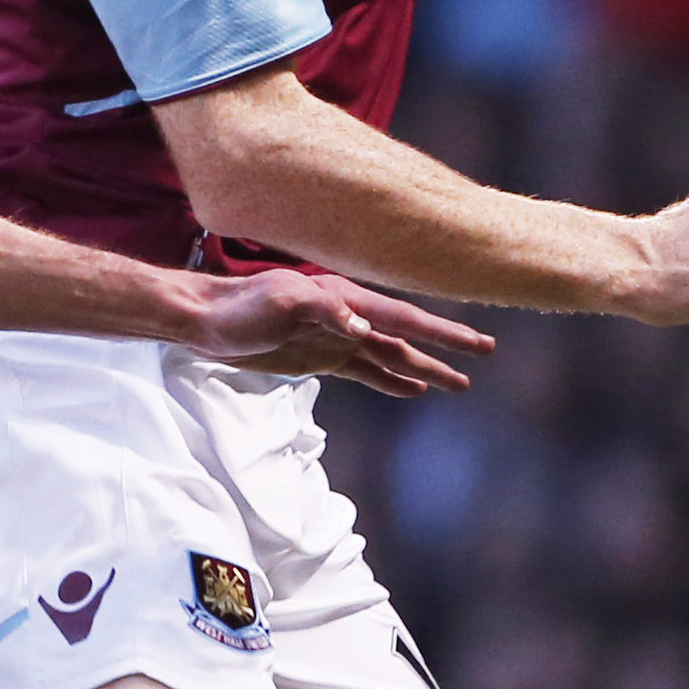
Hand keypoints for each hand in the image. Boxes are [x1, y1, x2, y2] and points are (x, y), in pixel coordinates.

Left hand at [186, 268, 492, 396]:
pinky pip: (364, 370)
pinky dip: (389, 380)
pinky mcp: (317, 357)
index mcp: (344, 298)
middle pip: (407, 336)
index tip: (478, 344)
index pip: (403, 318)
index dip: (442, 332)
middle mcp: (347, 316)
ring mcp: (334, 337)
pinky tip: (412, 390)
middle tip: (485, 356)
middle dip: (445, 347)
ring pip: (390, 356)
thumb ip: (324, 310)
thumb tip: (365, 328)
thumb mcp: (280, 303)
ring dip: (424, 368)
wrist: (203, 320)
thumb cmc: (239, 307)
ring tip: (459, 384)